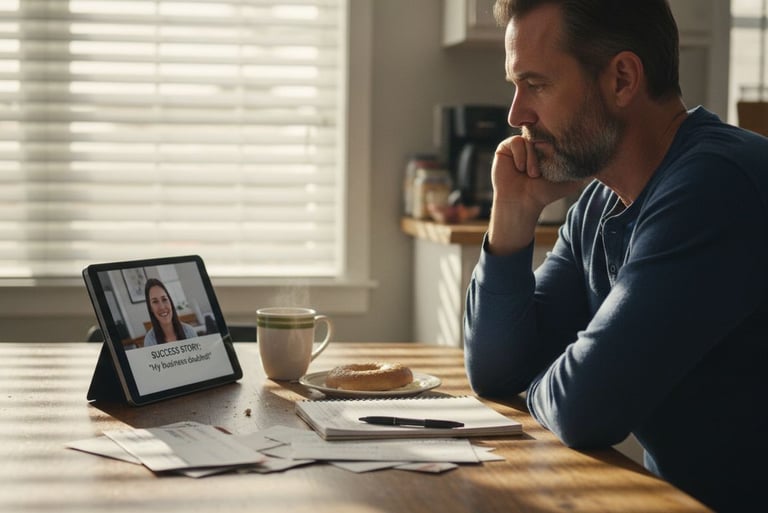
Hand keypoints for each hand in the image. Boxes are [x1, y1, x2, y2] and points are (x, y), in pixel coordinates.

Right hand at [487, 135, 584, 254]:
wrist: (523, 202)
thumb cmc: (545, 193)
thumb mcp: (571, 180)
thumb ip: (584, 167)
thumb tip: (605, 156)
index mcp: (547, 147)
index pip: (555, 134)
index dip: (556, 147)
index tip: (555, 162)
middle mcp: (533, 143)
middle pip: (543, 134)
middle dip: (545, 153)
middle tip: (542, 172)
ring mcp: (519, 144)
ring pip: (530, 138)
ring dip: (533, 160)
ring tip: (531, 175)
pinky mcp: (505, 147)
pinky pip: (517, 142)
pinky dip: (521, 157)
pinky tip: (520, 169)